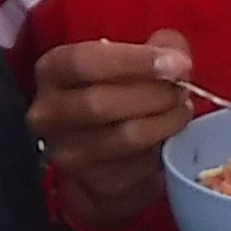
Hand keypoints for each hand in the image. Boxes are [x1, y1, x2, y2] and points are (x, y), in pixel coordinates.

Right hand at [27, 30, 194, 230]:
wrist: (101, 153)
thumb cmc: (116, 93)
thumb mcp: (130, 61)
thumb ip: (156, 47)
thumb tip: (176, 54)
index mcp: (51, 72)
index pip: (82, 62)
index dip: (134, 61)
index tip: (177, 63)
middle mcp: (47, 114)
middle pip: (100, 103)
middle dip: (154, 94)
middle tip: (182, 90)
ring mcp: (66, 153)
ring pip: (124, 136)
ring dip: (165, 121)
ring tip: (181, 110)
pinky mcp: (93, 183)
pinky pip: (138, 166)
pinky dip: (163, 149)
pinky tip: (170, 136)